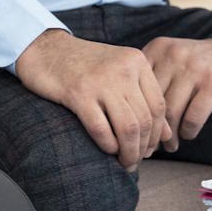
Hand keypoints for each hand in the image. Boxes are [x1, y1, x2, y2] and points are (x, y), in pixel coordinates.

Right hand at [15, 30, 167, 169]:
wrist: (44, 48)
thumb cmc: (83, 64)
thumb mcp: (118, 72)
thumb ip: (143, 97)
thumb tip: (167, 135)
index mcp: (136, 61)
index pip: (158, 106)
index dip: (157, 133)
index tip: (149, 148)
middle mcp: (123, 69)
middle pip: (145, 119)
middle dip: (143, 147)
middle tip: (136, 160)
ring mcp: (100, 81)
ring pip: (128, 127)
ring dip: (128, 152)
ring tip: (125, 162)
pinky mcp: (77, 93)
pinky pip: (101, 129)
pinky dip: (107, 145)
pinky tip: (107, 150)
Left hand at [142, 36, 211, 151]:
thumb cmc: (196, 66)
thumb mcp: (170, 60)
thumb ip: (150, 80)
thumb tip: (130, 120)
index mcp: (157, 49)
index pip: (136, 87)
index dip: (135, 114)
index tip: (134, 134)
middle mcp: (173, 56)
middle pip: (152, 101)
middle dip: (151, 129)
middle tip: (150, 147)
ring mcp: (194, 69)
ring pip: (171, 112)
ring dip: (170, 135)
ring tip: (169, 145)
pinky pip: (193, 116)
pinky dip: (188, 130)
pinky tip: (188, 134)